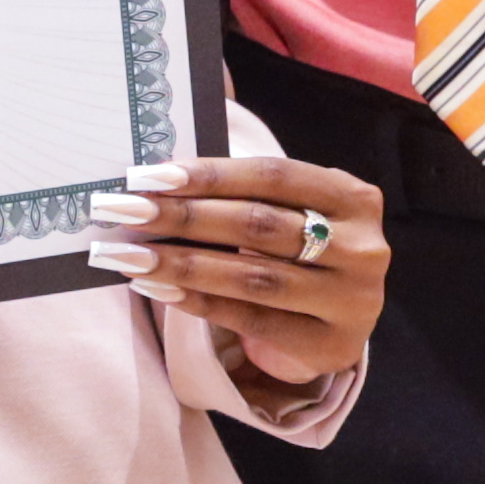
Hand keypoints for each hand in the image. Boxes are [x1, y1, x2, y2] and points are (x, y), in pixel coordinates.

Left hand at [86, 154, 386, 396]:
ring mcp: (351, 301)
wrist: (334, 326)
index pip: (273, 175)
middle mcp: (362, 248)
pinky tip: (157, 287)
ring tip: (126, 254)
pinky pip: (252, 320)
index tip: (145, 175)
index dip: (208, 174)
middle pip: (259, 225)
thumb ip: (243, 179)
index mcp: (352, 198)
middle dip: (183, 216)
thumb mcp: (288, 209)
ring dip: (181, 263)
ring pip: (254, 277)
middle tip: (122, 210)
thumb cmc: (298, 252)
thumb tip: (178, 138)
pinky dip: (199, 302)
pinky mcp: (330, 345)